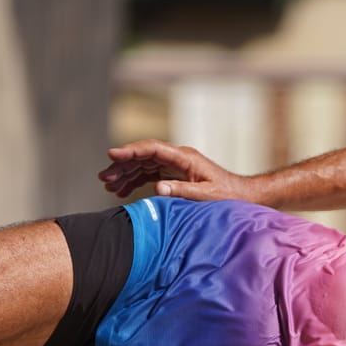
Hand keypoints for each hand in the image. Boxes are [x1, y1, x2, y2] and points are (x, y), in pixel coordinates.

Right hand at [99, 140, 251, 200]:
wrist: (242, 196)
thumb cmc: (228, 196)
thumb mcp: (206, 196)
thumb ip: (182, 191)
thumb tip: (157, 187)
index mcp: (185, 157)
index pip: (152, 149)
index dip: (131, 150)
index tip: (112, 154)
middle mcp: (178, 158)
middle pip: (144, 156)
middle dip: (122, 165)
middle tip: (103, 177)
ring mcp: (175, 165)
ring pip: (144, 165)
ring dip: (126, 174)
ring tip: (108, 185)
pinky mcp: (174, 175)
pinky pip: (150, 174)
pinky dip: (135, 181)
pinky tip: (122, 191)